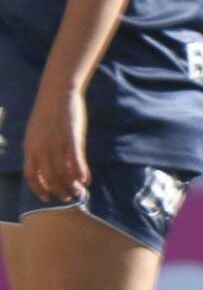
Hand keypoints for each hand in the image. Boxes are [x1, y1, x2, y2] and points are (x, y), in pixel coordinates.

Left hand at [23, 87, 87, 202]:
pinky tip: (87, 179)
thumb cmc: (48, 111)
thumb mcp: (36, 132)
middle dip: (59, 190)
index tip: (47, 197)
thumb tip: (46, 165)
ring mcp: (56, 144)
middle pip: (49, 178)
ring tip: (79, 190)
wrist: (58, 92)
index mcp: (29, 148)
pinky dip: (81, 173)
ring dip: (71, 185)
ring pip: (63, 173)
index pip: (31, 176)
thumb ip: (38, 148)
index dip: (39, 189)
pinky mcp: (72, 139)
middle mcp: (41, 149)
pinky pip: (76, 162)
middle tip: (68, 197)